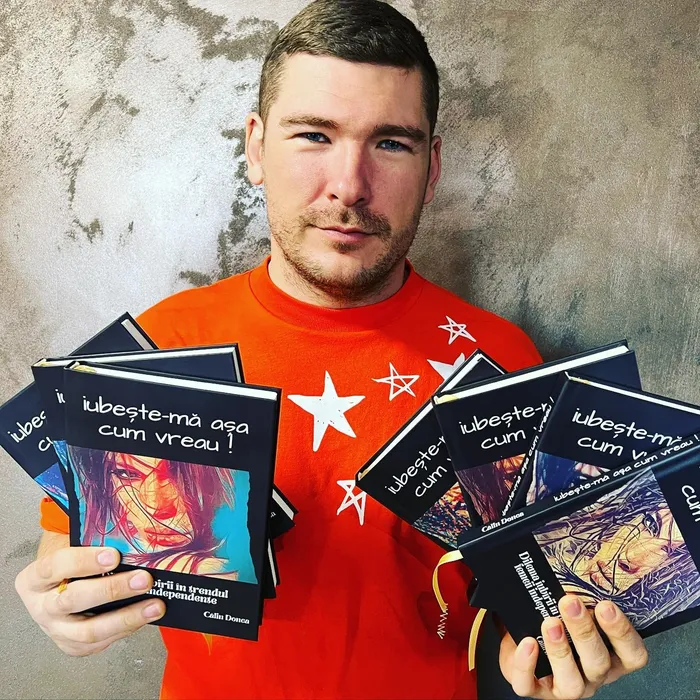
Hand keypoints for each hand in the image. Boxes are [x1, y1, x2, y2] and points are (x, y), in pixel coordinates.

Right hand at [15, 546, 165, 655]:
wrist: (58, 586)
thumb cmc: (71, 563)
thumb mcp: (71, 547)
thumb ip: (92, 542)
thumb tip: (131, 536)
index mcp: (34, 578)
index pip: (55, 566)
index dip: (84, 561)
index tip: (114, 555)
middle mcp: (41, 606)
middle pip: (73, 600)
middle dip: (112, 590)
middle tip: (143, 579)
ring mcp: (56, 630)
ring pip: (88, 631)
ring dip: (126, 617)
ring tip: (154, 605)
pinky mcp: (72, 646)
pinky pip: (101, 642)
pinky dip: (126, 629)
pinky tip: (145, 615)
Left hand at [499, 595, 647, 698]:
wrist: (523, 633)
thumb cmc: (555, 617)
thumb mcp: (573, 605)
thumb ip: (582, 592)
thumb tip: (584, 562)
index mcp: (610, 655)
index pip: (633, 654)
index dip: (622, 633)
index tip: (606, 606)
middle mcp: (592, 675)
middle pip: (599, 664)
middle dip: (585, 632)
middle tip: (570, 603)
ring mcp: (565, 686)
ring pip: (571, 682)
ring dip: (560, 651)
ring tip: (550, 623)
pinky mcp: (534, 688)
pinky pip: (529, 685)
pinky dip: (527, 665)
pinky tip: (527, 643)